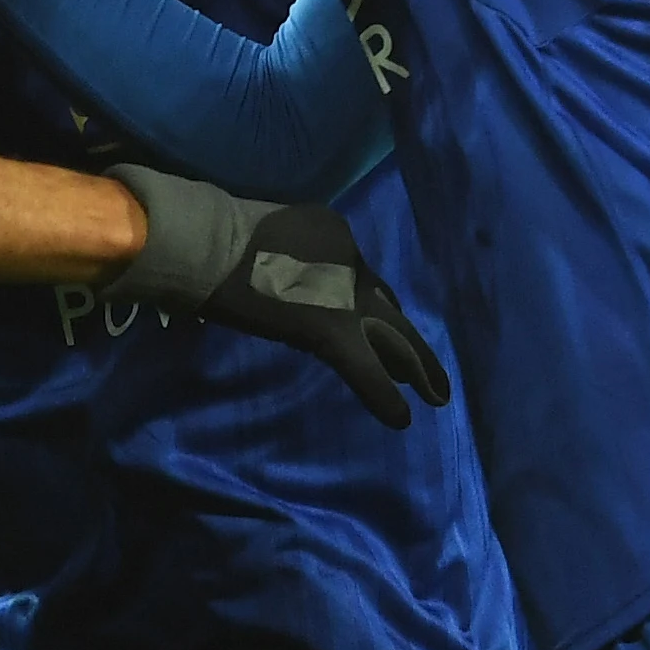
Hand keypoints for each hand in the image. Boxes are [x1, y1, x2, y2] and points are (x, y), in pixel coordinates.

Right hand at [105, 167, 454, 429]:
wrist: (213, 247)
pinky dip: (382, 395)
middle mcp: (350, 259)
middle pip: (387, 306)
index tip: (374, 323)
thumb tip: (298, 284)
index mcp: (333, 231)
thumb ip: (296, 255)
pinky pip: (364, 368)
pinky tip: (402, 418)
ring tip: (436, 394)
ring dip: (413, 366)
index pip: (359, 275)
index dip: (370, 305)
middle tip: (433, 374)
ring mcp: (346, 293)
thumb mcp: (274, 233)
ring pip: (390, 335)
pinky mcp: (332, 329)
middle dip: (410, 342)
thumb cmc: (225, 238)